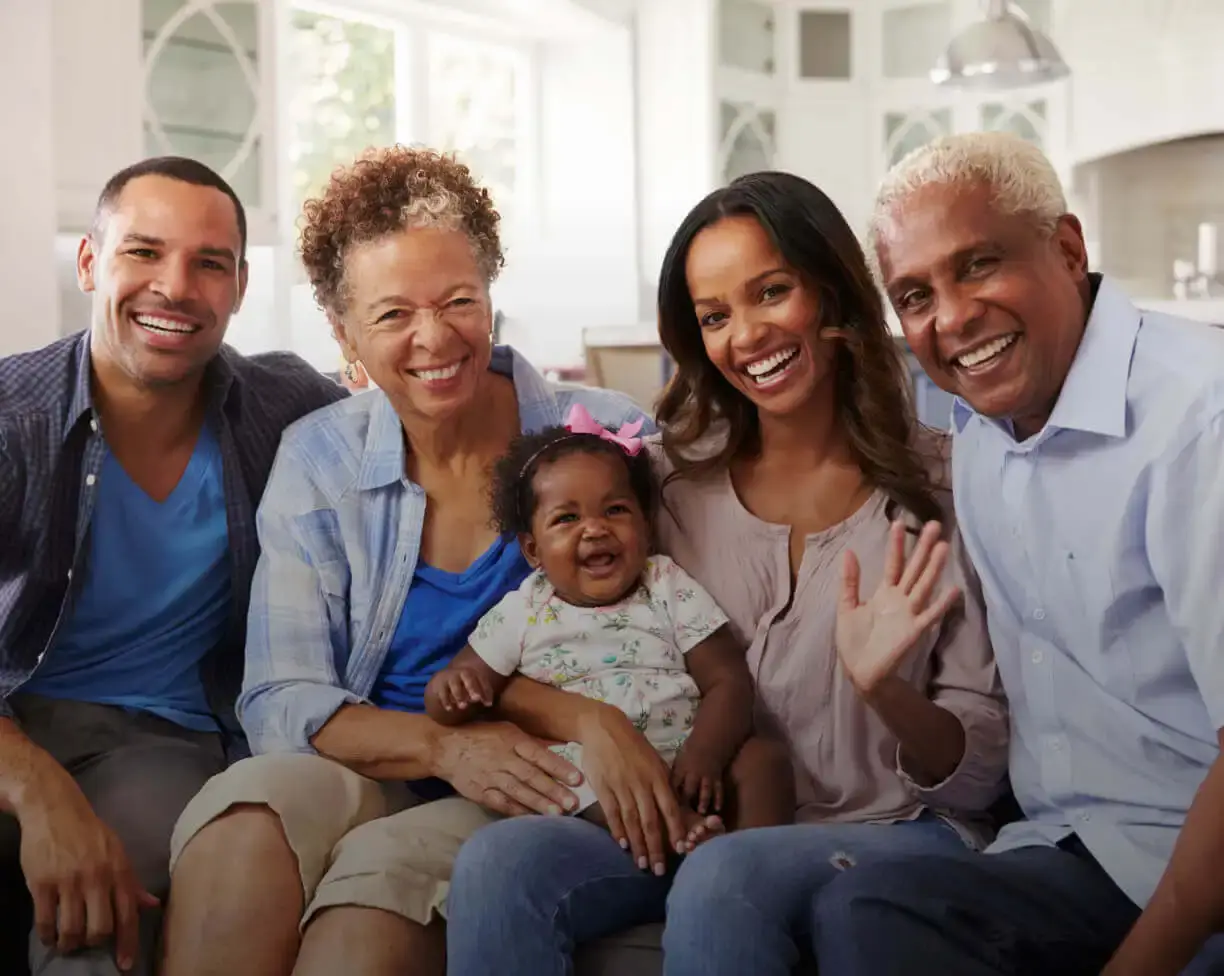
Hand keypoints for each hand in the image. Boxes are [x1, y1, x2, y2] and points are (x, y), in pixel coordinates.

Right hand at [17, 774, 157, 971]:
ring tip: (67, 942)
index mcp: (119, 870)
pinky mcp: (42, 883)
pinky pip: (45, 921)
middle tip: (88, 942)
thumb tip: (152, 904)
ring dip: (70, 943)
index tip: (125, 965)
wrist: (55, 808)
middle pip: (100, 928)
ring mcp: (68, 881)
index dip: (127, 943)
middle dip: (95, 942)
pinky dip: (47, 935)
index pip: (128, 914)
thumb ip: (132, 881)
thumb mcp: (117, 851)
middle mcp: (97, 877)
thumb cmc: (89, 831)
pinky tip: (49, 936)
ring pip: (72, 929)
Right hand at [428, 667, 493, 713]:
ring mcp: (449, 678)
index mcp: (473, 672)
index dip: (486, 691)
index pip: (482, 679)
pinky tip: (450, 709)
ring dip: (459, 696)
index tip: (488, 704)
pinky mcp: (439, 686)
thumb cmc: (463, 686)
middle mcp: (461, 673)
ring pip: (455, 685)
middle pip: (468, 677)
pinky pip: (443, 693)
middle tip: (476, 699)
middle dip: (473, 688)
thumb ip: (482, 694)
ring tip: (463, 706)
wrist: (442, 681)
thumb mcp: (474, 688)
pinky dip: (446, 701)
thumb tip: (489, 704)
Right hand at [431, 722, 581, 816]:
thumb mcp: (507, 729)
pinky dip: (517, 811)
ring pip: (518, 792)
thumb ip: (532, 741)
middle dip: (553, 790)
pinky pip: (501, 803)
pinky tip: (532, 820)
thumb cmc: (482, 734)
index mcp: (512, 740)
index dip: (558, 767)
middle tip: (573, 803)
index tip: (577, 778)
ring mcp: (491, 777)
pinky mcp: (481, 792)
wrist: (445, 747)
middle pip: (531, 776)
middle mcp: (503, 759)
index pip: (539, 754)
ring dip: (539, 804)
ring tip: (558, 815)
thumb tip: (561, 747)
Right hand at [576, 707, 686, 875]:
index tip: (680, 850)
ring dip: (638, 845)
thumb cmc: (633, 745)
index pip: (670, 809)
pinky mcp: (604, 787)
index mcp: (658, 776)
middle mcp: (642, 783)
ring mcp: (622, 786)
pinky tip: (623, 845)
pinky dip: (618, 831)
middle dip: (657, 848)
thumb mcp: (654, 760)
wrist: (604, 727)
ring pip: (633, 821)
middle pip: (652, 821)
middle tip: (659, 870)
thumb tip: (671, 807)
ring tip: (642, 865)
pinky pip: (613, 813)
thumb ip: (662, 783)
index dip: (675, 831)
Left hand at [670, 740, 725, 814]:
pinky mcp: (717, 779)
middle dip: (686, 801)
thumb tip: (663, 791)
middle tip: (683, 815)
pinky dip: (718, 799)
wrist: (709, 742)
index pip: (674, 783)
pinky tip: (717, 809)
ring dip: (703, 801)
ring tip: (701, 812)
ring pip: (705, 790)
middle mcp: (694, 774)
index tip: (666, 808)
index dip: (670, 795)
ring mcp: (707, 776)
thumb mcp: (678, 761)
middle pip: (689, 789)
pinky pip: (718, 790)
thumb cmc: (690, 752)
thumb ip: (673, 776)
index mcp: (681, 769)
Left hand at [837, 519, 960, 697]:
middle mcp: (900, 599)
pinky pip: (930, 615)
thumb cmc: (854, 641)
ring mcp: (909, 614)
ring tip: (944, 547)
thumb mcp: (846, 607)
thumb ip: (850, 582)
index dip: (896, 545)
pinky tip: (954, 589)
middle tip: (935, 525)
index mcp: (884, 593)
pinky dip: (941, 604)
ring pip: (924, 586)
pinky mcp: (914, 631)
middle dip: (923, 548)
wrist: (859, 671)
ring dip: (934, 568)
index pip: (893, 564)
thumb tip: (849, 551)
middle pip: (914, 569)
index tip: (899, 523)